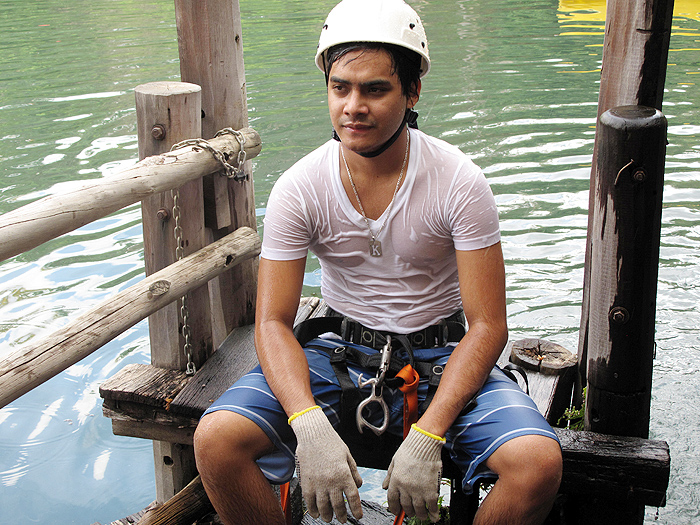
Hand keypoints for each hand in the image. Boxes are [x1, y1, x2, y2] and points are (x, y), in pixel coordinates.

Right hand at [289, 406, 362, 522]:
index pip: (353, 498)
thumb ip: (354, 472)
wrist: (313, 434)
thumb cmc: (331, 442)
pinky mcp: (306, 483)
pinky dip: (313, 510)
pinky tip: (316, 513)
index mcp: (344, 474)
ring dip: (328, 516)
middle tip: (343, 519)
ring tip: (330, 518)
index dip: (356, 510)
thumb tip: (358, 486)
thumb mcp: (348, 456)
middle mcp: (331, 481)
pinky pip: (309, 502)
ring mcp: (318, 484)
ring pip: (323, 507)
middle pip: (338, 506)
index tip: (358, 516)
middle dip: (342, 516)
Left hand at [382, 424, 444, 522]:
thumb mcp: (394, 461)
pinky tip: (433, 515)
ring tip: (422, 515)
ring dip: (420, 515)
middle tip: (411, 512)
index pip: (392, 500)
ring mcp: (419, 490)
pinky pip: (431, 506)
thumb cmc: (410, 450)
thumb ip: (389, 476)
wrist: (424, 444)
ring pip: (419, 510)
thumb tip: (384, 486)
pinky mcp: (431, 490)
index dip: (394, 508)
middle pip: (406, 507)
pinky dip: (433, 513)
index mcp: (396, 481)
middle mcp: (406, 488)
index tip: (397, 511)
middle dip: (408, 512)